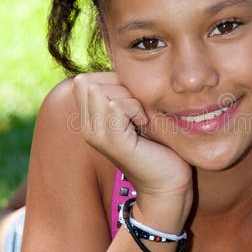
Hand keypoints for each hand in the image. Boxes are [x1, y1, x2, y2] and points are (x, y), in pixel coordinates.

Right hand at [72, 73, 192, 201]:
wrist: (167, 185)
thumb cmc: (159, 148)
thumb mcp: (135, 114)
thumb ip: (122, 94)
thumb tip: (122, 66)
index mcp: (90, 121)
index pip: (84, 80)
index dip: (111, 81)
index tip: (132, 102)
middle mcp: (87, 128)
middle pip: (88, 82)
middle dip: (117, 86)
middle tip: (137, 109)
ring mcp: (97, 135)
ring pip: (100, 90)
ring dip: (127, 98)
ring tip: (140, 118)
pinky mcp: (113, 141)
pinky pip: (116, 106)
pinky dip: (134, 108)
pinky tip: (143, 125)